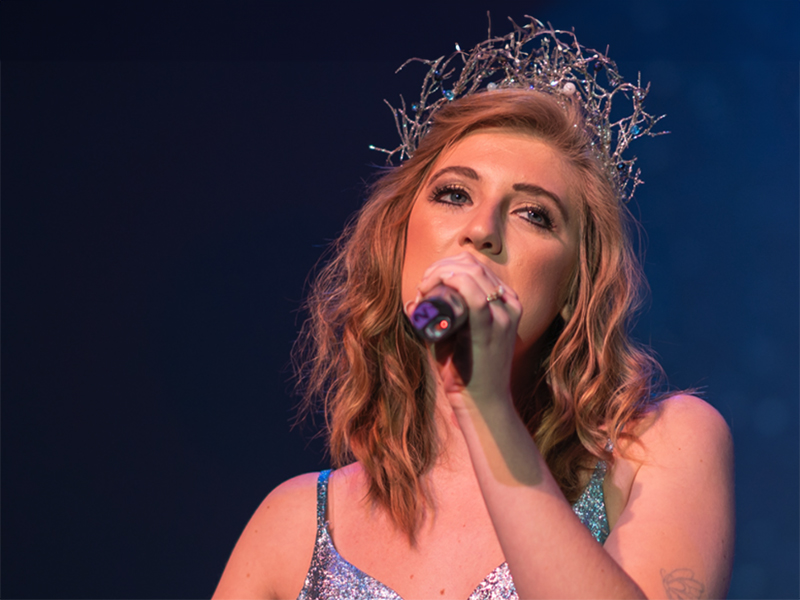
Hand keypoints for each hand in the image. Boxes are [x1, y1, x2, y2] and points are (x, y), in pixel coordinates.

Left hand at [406, 252, 521, 411]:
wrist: (482, 401)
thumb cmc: (466, 369)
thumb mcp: (456, 335)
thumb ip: (439, 318)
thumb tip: (413, 303)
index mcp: (506, 301)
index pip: (476, 266)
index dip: (446, 266)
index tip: (426, 283)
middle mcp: (509, 304)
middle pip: (473, 266)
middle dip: (440, 268)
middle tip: (422, 287)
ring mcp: (503, 316)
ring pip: (472, 274)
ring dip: (441, 275)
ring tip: (424, 291)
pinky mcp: (492, 329)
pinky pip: (475, 297)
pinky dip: (454, 284)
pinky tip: (438, 285)